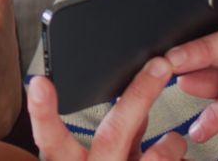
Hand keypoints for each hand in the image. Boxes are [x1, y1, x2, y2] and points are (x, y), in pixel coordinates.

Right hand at [28, 58, 186, 159]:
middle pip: (113, 134)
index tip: (40, 83)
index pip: (49, 138)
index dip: (43, 112)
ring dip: (170, 146)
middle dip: (139, 96)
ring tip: (174, 140)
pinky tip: (177, 156)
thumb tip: (141, 98)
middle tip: (158, 65)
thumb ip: (118, 134)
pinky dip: (176, 160)